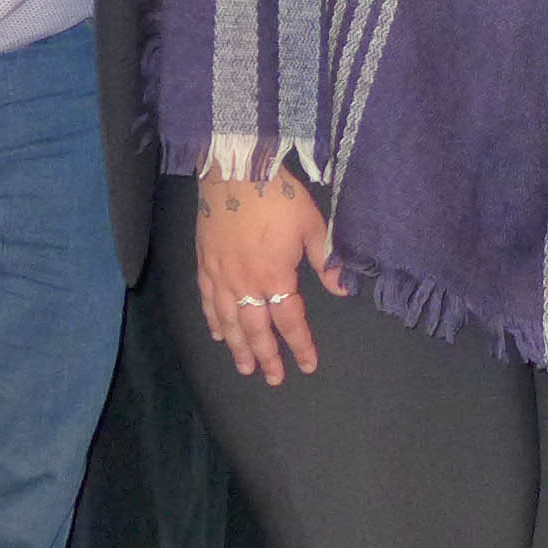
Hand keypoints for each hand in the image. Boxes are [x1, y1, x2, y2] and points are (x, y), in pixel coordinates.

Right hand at [193, 169, 350, 385]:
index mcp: (275, 276)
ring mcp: (221, 275)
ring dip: (238, 348)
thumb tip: (343, 289)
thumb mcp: (312, 224)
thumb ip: (325, 260)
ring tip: (244, 368)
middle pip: (257, 330)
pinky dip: (213, 321)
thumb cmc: (278, 194)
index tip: (308, 365)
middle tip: (273, 379)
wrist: (236, 168)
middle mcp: (245, 283)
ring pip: (229, 321)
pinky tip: (218, 334)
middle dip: (267, 357)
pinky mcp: (204, 263)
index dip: (300, 345)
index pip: (290, 321)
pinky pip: (207, 300)